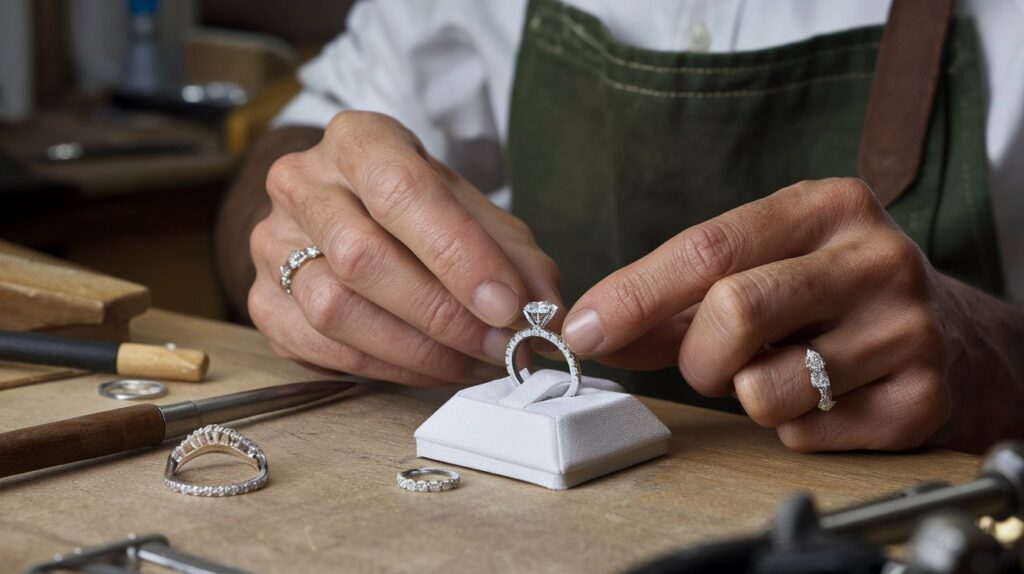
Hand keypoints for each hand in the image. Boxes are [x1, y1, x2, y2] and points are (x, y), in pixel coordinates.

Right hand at [248, 112, 560, 384]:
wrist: (349, 212)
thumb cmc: (420, 210)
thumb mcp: (473, 211)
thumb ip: (511, 254)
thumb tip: (545, 311)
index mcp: (357, 141)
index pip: (403, 192)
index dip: (459, 254)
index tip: (509, 304)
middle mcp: (301, 184)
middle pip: (363, 257)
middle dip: (444, 313)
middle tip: (502, 345)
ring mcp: (272, 244)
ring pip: (336, 309)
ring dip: (418, 349)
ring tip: (475, 360)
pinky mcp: (263, 302)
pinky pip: (321, 348)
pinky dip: (388, 368)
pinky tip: (434, 368)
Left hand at [562, 178, 965, 450]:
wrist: (956, 339)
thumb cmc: (834, 295)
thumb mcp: (764, 268)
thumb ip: (673, 300)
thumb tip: (593, 330)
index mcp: (827, 207)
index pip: (709, 247)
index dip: (634, 294)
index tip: (585, 328)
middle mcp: (875, 258)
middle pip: (734, 312)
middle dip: (696, 356)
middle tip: (710, 361)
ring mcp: (905, 330)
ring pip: (763, 389)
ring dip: (745, 394)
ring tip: (780, 371)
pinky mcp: (919, 399)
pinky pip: (803, 434)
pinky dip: (790, 426)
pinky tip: (824, 397)